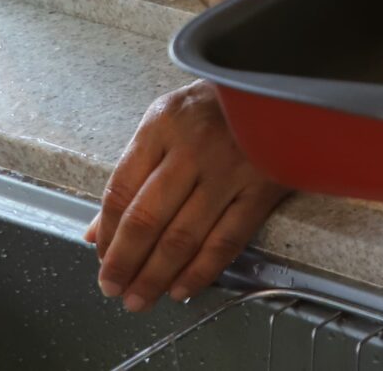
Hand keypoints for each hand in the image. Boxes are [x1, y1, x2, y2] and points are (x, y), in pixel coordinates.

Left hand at [82, 79, 287, 310]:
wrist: (283, 84)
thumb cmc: (220, 102)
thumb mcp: (167, 120)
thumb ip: (134, 172)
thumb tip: (98, 232)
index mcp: (163, 124)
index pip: (121, 190)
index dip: (107, 234)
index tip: (102, 259)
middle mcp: (194, 146)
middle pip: (147, 219)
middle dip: (125, 263)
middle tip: (113, 288)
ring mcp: (231, 168)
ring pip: (183, 237)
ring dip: (156, 276)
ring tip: (140, 298)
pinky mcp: (263, 187)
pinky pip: (226, 240)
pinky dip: (201, 270)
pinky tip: (182, 287)